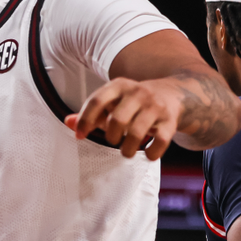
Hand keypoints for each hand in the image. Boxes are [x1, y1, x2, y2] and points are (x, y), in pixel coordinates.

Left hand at [68, 78, 185, 159]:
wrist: (171, 93)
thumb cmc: (132, 102)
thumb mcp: (112, 101)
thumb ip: (91, 113)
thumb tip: (68, 122)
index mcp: (119, 85)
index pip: (97, 101)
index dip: (85, 120)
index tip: (80, 136)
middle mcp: (137, 93)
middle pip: (117, 120)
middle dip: (111, 137)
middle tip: (112, 141)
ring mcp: (155, 106)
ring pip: (137, 133)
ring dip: (128, 149)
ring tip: (126, 152)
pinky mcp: (170, 121)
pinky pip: (160, 141)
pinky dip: (151, 153)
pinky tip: (147, 154)